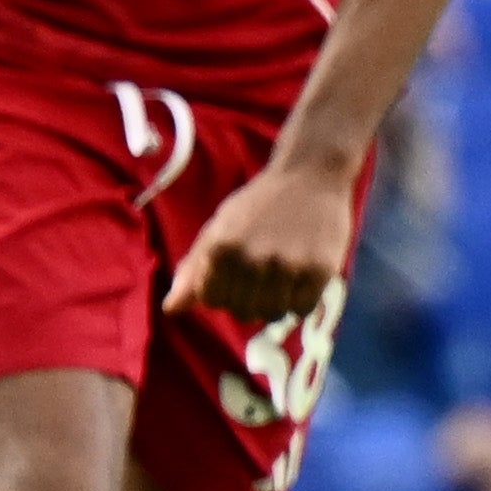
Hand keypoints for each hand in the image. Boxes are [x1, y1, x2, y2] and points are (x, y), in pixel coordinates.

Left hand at [169, 151, 358, 322]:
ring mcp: (286, 266)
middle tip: (264, 268)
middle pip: (242, 312)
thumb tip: (171, 309)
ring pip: (272, 314)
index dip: (224, 286)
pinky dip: (301, 298)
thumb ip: (193, 269)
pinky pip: (301, 309)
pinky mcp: (318, 271)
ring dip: (276, 300)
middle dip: (249, 296)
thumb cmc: (259, 205)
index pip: (212, 299)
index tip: (237, 267)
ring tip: (283, 272)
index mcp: (220, 248)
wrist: (310, 176)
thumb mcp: (219, 228)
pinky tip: (302, 273)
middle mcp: (250, 259)